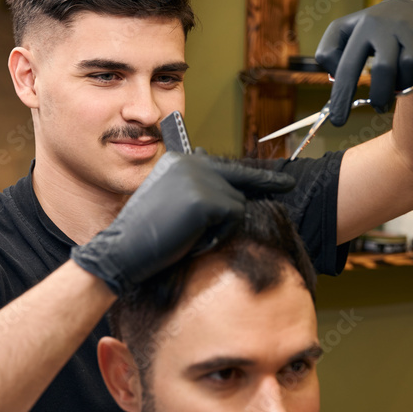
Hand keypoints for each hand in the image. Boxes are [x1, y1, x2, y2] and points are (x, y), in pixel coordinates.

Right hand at [71, 152, 294, 294]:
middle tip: (288, 185)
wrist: (124, 250)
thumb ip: (194, 189)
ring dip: (221, 227)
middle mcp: (190, 162)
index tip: (279, 178)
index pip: (224, 166)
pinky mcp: (206, 199)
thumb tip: (222, 181)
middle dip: (264, 186)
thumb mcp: (169, 202)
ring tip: (190, 234)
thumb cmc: (145, 234)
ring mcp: (199, 179)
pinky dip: (217, 235)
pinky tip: (192, 239)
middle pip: (238, 181)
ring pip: (237, 205)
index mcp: (179, 161)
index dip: (254, 175)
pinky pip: (232, 219)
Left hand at [315, 0, 412, 125]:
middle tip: (378, 106)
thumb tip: (336, 79)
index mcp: (362, 28)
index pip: (348, 66)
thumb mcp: (343, 31)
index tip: (338, 121)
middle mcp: (388, 28)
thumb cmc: (371, 28)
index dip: (342, 96)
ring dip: (403, 86)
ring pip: (409, 66)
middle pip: (384, 69)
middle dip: (380, 96)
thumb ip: (329, 53)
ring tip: (398, 87)